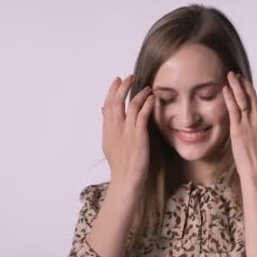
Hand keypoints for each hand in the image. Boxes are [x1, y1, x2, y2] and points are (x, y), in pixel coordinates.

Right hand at [101, 75, 154, 191]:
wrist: (126, 179)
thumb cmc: (120, 165)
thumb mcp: (109, 144)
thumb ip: (108, 127)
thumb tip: (104, 112)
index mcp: (107, 130)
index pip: (107, 105)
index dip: (112, 91)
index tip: (117, 80)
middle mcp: (115, 128)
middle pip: (116, 101)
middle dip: (123, 87)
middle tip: (129, 77)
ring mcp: (127, 131)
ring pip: (131, 106)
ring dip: (139, 94)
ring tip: (146, 87)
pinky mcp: (138, 136)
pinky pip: (142, 115)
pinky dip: (147, 104)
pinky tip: (152, 99)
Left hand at [221, 65, 256, 176]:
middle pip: (252, 94)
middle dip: (244, 81)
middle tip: (237, 73)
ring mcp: (248, 123)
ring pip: (242, 99)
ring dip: (236, 85)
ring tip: (231, 75)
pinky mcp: (237, 129)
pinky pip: (233, 110)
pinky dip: (229, 98)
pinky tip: (225, 89)